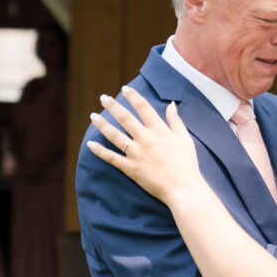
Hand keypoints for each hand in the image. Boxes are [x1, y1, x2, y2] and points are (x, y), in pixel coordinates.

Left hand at [87, 86, 202, 205]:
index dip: (133, 96)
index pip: (143, 108)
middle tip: (103, 98)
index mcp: (159, 130)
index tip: (125, 89)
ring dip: (102, 124)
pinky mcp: (130, 168)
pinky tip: (90, 144)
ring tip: (93, 116)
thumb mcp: (185, 139)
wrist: (183, 188)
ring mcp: (136, 154)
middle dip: (113, 106)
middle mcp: (146, 139)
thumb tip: (171, 105)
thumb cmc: (187, 163)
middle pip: (125, 118)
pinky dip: (100, 151)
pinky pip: (111, 158)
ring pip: (115, 135)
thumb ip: (175, 121)